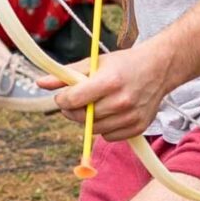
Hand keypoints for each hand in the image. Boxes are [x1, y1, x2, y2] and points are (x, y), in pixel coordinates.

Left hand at [49, 42, 167, 139]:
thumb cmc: (124, 64)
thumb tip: (40, 83)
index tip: (62, 96)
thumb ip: (66, 74)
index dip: (62, 99)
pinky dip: (104, 128)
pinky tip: (110, 113)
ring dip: (89, 120)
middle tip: (75, 101)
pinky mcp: (138, 127)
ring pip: (94, 129)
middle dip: (72, 110)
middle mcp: (121, 101)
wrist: (158, 69)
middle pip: (82, 117)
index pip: (74, 100)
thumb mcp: (95, 63)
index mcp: (109, 81)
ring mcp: (131, 116)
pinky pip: (109, 137)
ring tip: (96, 104)